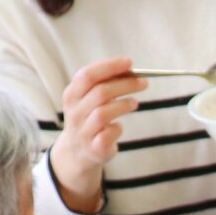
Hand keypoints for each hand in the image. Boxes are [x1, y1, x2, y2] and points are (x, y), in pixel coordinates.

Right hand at [48, 57, 143, 205]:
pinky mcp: (94, 148)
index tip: (129, 62)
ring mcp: (83, 131)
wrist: (77, 152)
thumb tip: (129, 69)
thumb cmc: (89, 118)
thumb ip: (105, 84)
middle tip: (144, 82)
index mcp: (71, 95)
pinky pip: (109, 134)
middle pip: (100, 92)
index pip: (87, 75)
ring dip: (123, 105)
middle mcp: (74, 112)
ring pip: (103, 113)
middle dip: (125, 84)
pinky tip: (119, 126)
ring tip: (135, 102)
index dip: (109, 67)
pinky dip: (118, 128)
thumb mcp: (89, 99)